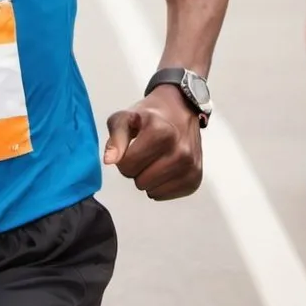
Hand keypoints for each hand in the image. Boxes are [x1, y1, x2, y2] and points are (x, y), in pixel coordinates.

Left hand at [103, 84, 202, 200]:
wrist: (180, 110)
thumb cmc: (149, 115)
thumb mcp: (125, 117)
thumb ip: (115, 138)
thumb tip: (109, 161)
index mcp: (161, 132)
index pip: (127, 165)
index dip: (123, 159)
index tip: (130, 148)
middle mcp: (180, 151)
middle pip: (140, 181)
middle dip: (136, 169)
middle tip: (143, 153)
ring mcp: (190, 167)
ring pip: (152, 191)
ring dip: (147, 178)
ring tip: (154, 159)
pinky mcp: (196, 179)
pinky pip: (166, 195)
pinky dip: (160, 186)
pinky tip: (163, 169)